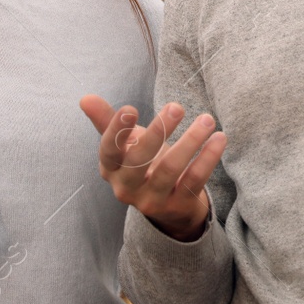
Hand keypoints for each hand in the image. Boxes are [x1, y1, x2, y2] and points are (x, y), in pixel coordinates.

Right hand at [80, 95, 226, 240]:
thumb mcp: (124, 145)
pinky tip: (219, 138)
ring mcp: (153, 200)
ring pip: (170, 170)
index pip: (108, 151)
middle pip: (139, 161)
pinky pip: (194, 180)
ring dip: (190, 142)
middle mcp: (127, 188)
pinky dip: (208, 158)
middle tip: (176, 107)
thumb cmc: (142, 164)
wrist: (167, 205)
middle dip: (158, 132)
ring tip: (207, 119)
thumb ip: (107, 121)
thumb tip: (85, 98)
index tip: (130, 109)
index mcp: (111, 169)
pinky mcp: (179, 206)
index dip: (117, 131)